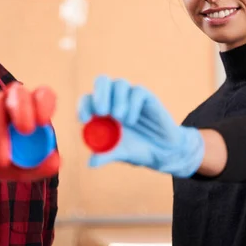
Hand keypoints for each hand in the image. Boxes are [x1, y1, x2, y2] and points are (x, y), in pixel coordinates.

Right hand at [0, 82, 59, 207]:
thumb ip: (39, 165)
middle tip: (27, 131)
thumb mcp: (20, 169)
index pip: (41, 95)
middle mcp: (6, 100)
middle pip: (17, 91)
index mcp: (28, 110)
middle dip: (23, 108)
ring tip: (1, 163)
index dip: (44, 102)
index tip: (44, 121)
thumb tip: (56, 161)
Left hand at [78, 75, 203, 177]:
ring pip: (119, 84)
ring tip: (119, 118)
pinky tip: (132, 120)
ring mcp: (130, 96)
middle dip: (100, 95)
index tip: (84, 120)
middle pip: (102, 82)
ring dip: (117, 100)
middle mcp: (114, 98)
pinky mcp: (146, 97)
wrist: (162, 151)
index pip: (87, 100)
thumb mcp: (118, 153)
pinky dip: (133, 104)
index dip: (83, 106)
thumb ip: (104, 155)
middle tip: (101, 112)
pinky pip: (138, 92)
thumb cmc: (135, 149)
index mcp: (101, 110)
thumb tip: (90, 163)